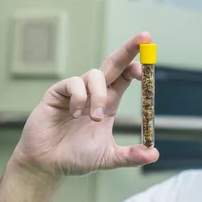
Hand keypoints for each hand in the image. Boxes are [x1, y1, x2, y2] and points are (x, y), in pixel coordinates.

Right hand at [0, 32, 158, 201]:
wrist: (47, 165)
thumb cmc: (76, 158)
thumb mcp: (108, 157)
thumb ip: (130, 156)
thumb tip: (154, 154)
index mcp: (109, 103)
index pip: (126, 77)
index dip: (137, 69)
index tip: (147, 69)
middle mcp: (94, 92)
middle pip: (115, 63)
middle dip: (129, 49)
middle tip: (145, 36)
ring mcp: (76, 91)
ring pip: (95, 75)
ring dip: (99, 95)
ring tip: (94, 118)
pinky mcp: (57, 92)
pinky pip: (74, 83)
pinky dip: (80, 98)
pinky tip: (75, 114)